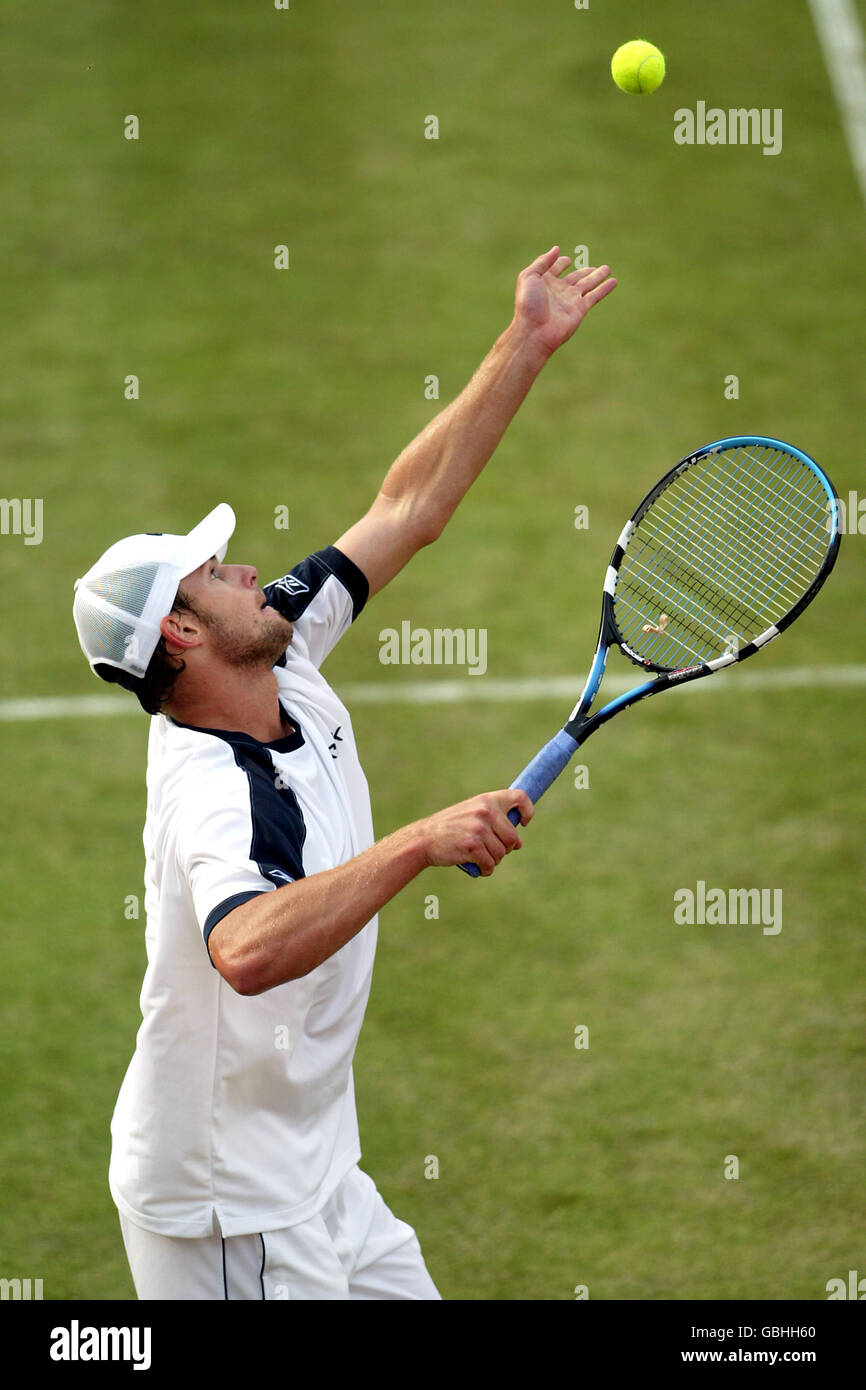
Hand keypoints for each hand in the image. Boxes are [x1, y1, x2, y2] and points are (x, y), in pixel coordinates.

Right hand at [419, 789, 533, 875]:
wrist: (423, 838)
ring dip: (493, 860)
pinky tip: (477, 867)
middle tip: (490, 850)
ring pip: (502, 853)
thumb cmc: (450, 828)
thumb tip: (518, 843)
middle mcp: (485, 811)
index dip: (527, 811)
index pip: (519, 797)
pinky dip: (486, 869)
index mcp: (487, 800)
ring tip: (480, 858)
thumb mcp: (472, 814)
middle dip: (505, 848)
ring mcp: (479, 829)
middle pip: (513, 838)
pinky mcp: (472, 846)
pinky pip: (490, 864)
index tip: (524, 822)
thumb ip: (495, 822)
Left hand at [513, 246, 616, 360]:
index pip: (555, 269)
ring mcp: (570, 300)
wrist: (534, 331)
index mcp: (544, 282)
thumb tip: (556, 249)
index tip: (566, 260)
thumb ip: (543, 262)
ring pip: (587, 284)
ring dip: (597, 276)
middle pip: (575, 277)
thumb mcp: (529, 276)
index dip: (560, 263)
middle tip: (597, 267)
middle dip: (585, 271)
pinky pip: (595, 296)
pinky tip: (613, 281)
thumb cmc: (528, 304)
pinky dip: (605, 288)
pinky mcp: (580, 309)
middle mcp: (558, 290)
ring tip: (607, 269)